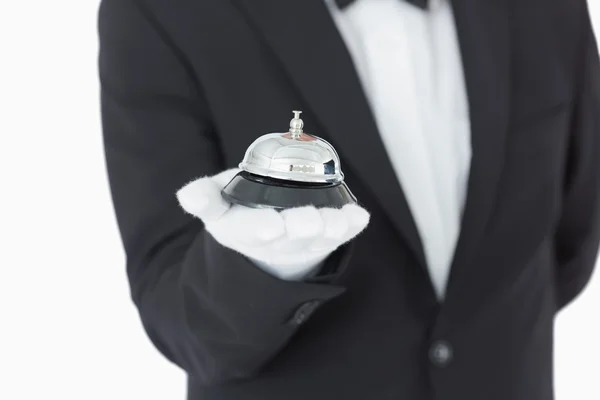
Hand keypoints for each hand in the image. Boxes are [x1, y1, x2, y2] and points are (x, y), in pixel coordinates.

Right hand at [176, 169, 369, 279]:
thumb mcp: (216, 202)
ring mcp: (302, 242)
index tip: (270, 227)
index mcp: (242, 231)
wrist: (266, 232)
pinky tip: (359, 216)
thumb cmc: (239, 208)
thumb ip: (204, 198)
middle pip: (289, 238)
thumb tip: (189, 195)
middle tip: (310, 222)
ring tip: (339, 220)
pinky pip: (341, 234)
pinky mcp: (325, 237)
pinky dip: (351, 226)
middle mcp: (274, 242)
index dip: (259, 229)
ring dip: (331, 230)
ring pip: (318, 239)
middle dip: (300, 230)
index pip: (248, 231)